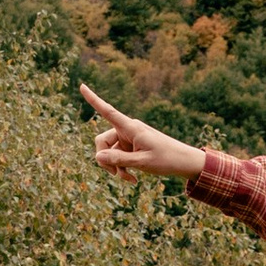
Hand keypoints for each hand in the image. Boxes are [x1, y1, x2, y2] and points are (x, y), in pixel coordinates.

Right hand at [81, 84, 206, 183]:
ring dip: (115, 167)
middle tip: (115, 175)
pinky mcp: (131, 147)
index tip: (81, 86)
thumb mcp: (142, 162)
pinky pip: (118, 157)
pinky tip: (132, 178)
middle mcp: (127, 130)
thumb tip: (98, 156)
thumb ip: (119, 159)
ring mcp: (128, 139)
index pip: (108, 111)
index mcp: (130, 127)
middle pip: (102, 141)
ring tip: (129, 179)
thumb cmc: (166, 159)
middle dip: (104, 159)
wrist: (184, 162)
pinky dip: (122, 168)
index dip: (93, 99)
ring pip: (109, 152)